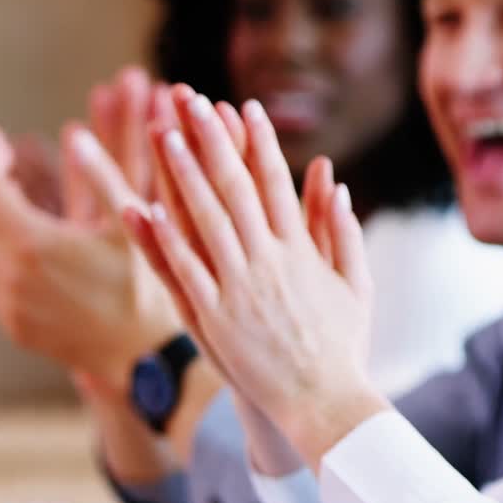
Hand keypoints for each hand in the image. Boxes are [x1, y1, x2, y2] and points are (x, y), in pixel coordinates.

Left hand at [0, 67, 181, 401]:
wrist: (143, 355)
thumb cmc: (145, 287)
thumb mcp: (130, 221)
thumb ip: (99, 172)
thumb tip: (75, 133)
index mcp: (35, 244)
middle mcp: (11, 275)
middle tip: (3, 160)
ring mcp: (8, 303)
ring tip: (12, 195)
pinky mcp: (13, 323)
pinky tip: (18, 240)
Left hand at [122, 90, 387, 467]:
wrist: (324, 403)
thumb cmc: (343, 348)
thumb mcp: (356, 284)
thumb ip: (342, 230)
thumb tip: (333, 181)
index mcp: (301, 250)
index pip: (275, 182)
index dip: (256, 142)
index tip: (241, 106)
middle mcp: (268, 260)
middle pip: (233, 187)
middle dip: (210, 138)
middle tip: (190, 99)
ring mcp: (238, 288)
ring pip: (205, 219)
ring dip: (182, 173)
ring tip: (163, 134)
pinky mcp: (214, 318)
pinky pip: (184, 271)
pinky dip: (165, 240)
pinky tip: (146, 208)